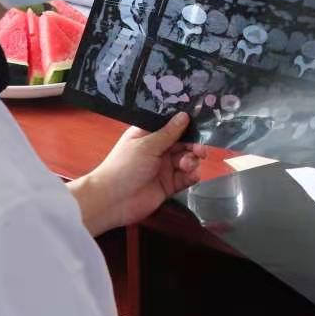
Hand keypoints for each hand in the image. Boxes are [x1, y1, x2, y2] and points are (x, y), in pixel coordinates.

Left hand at [69, 112, 207, 235]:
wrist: (113, 200)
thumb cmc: (125, 166)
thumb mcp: (147, 145)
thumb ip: (168, 132)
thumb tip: (184, 115)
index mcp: (149, 135)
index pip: (171, 125)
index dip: (186, 123)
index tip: (201, 122)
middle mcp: (158, 149)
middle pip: (183, 142)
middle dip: (193, 144)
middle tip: (200, 150)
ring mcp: (165, 167)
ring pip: (187, 159)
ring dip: (192, 160)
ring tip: (187, 165)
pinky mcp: (170, 185)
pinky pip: (186, 177)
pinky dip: (192, 175)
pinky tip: (191, 175)